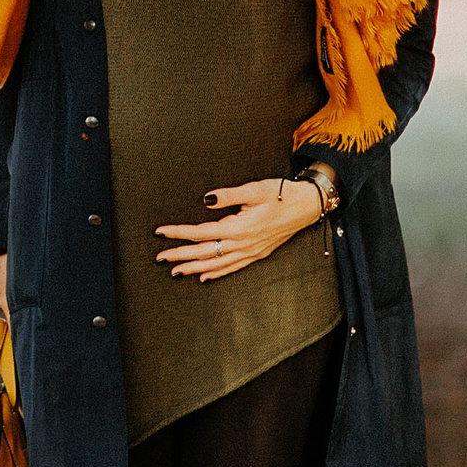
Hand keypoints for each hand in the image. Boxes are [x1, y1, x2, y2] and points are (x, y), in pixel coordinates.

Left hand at [155, 178, 324, 282]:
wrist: (306, 205)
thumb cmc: (281, 194)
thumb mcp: (254, 189)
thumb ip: (227, 196)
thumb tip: (206, 199)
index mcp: (238, 227)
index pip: (201, 233)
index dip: (179, 233)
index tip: (161, 233)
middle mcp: (242, 243)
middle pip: (204, 252)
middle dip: (180, 255)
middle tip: (160, 258)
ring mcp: (250, 252)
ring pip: (216, 264)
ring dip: (194, 268)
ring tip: (175, 272)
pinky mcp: (257, 254)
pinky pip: (233, 267)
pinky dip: (217, 273)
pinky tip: (205, 277)